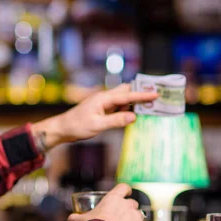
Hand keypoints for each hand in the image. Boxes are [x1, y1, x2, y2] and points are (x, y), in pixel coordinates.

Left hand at [31, 84, 158, 148]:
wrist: (63, 128)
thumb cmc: (77, 126)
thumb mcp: (97, 125)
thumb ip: (116, 120)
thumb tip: (133, 116)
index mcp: (104, 99)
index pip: (127, 95)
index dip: (142, 95)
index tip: (156, 94)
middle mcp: (105, 98)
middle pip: (127, 91)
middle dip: (141, 92)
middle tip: (157, 95)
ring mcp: (104, 104)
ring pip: (124, 99)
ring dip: (136, 101)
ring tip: (151, 105)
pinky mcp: (103, 110)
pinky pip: (119, 107)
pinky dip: (128, 108)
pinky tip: (136, 113)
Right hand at [67, 184, 151, 220]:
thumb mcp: (78, 219)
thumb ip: (76, 217)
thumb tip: (71, 218)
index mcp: (113, 198)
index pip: (124, 187)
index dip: (125, 191)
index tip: (126, 194)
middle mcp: (127, 204)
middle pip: (133, 203)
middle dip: (129, 210)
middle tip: (122, 218)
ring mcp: (136, 216)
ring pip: (140, 216)